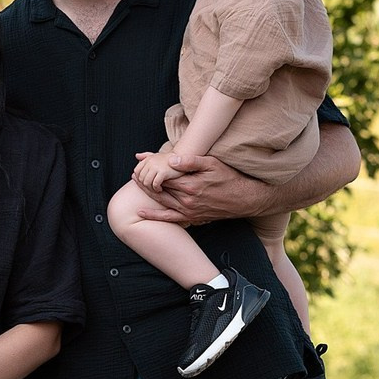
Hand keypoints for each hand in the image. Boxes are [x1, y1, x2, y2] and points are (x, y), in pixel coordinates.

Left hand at [131, 152, 178, 192]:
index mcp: (148, 159)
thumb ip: (146, 156)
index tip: (146, 183)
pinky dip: (156, 188)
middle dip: (146, 186)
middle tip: (152, 188)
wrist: (182, 158)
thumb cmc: (169, 159)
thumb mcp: (156, 156)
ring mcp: (156, 167)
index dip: (140, 179)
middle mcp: (150, 162)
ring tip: (156, 189)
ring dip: (151, 188)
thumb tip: (137, 155)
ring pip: (146, 182)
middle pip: (141, 178)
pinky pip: (155, 184)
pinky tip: (160, 189)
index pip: (137, 171)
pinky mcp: (163, 172)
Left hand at [133, 152, 266, 225]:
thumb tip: (170, 160)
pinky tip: (142, 213)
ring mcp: (189, 211)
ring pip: (162, 202)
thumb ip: (191, 161)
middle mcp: (187, 200)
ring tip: (136, 184)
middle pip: (160, 189)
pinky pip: (170, 218)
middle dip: (145, 181)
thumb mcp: (212, 164)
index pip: (164, 176)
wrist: (244, 199)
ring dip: (147, 194)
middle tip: (134, 174)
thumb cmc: (229, 178)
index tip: (141, 164)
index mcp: (190, 185)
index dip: (151, 170)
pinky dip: (154, 216)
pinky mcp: (192, 218)